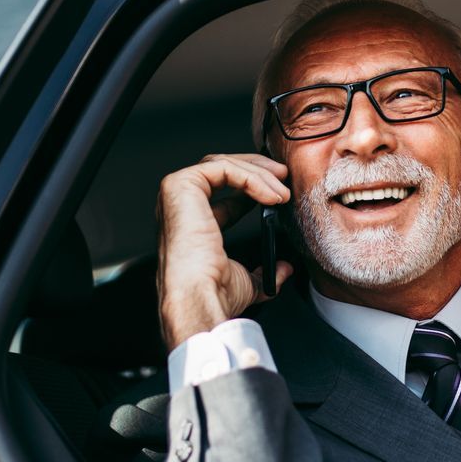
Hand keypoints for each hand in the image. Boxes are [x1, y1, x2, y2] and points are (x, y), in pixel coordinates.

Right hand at [156, 153, 294, 348]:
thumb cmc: (213, 293)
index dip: (252, 186)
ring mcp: (176, 193)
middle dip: (257, 170)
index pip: (221, 191)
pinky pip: (223, 168)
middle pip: (221, 169)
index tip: (278, 194)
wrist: (200, 297)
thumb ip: (264, 273)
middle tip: (284, 177)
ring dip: (259, 174)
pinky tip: (271, 195)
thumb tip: (283, 270)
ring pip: (223, 164)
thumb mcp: (247, 281)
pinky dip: (251, 177)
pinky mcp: (180, 185)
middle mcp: (180, 205)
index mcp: (191, 223)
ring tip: (283, 192)